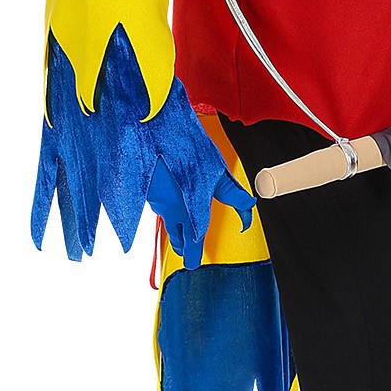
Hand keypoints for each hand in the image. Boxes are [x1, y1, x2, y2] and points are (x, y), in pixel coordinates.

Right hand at [147, 140, 254, 271]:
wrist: (152, 126)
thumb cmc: (187, 145)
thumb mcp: (217, 170)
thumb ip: (233, 194)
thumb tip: (249, 207)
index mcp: (189, 208)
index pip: (193, 239)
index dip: (193, 253)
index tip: (193, 264)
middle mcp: (170, 208)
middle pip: (176, 235)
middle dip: (181, 246)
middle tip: (184, 255)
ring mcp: (154, 198)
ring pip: (165, 220)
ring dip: (172, 230)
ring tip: (177, 236)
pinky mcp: (142, 188)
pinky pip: (155, 205)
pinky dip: (162, 210)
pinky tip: (166, 204)